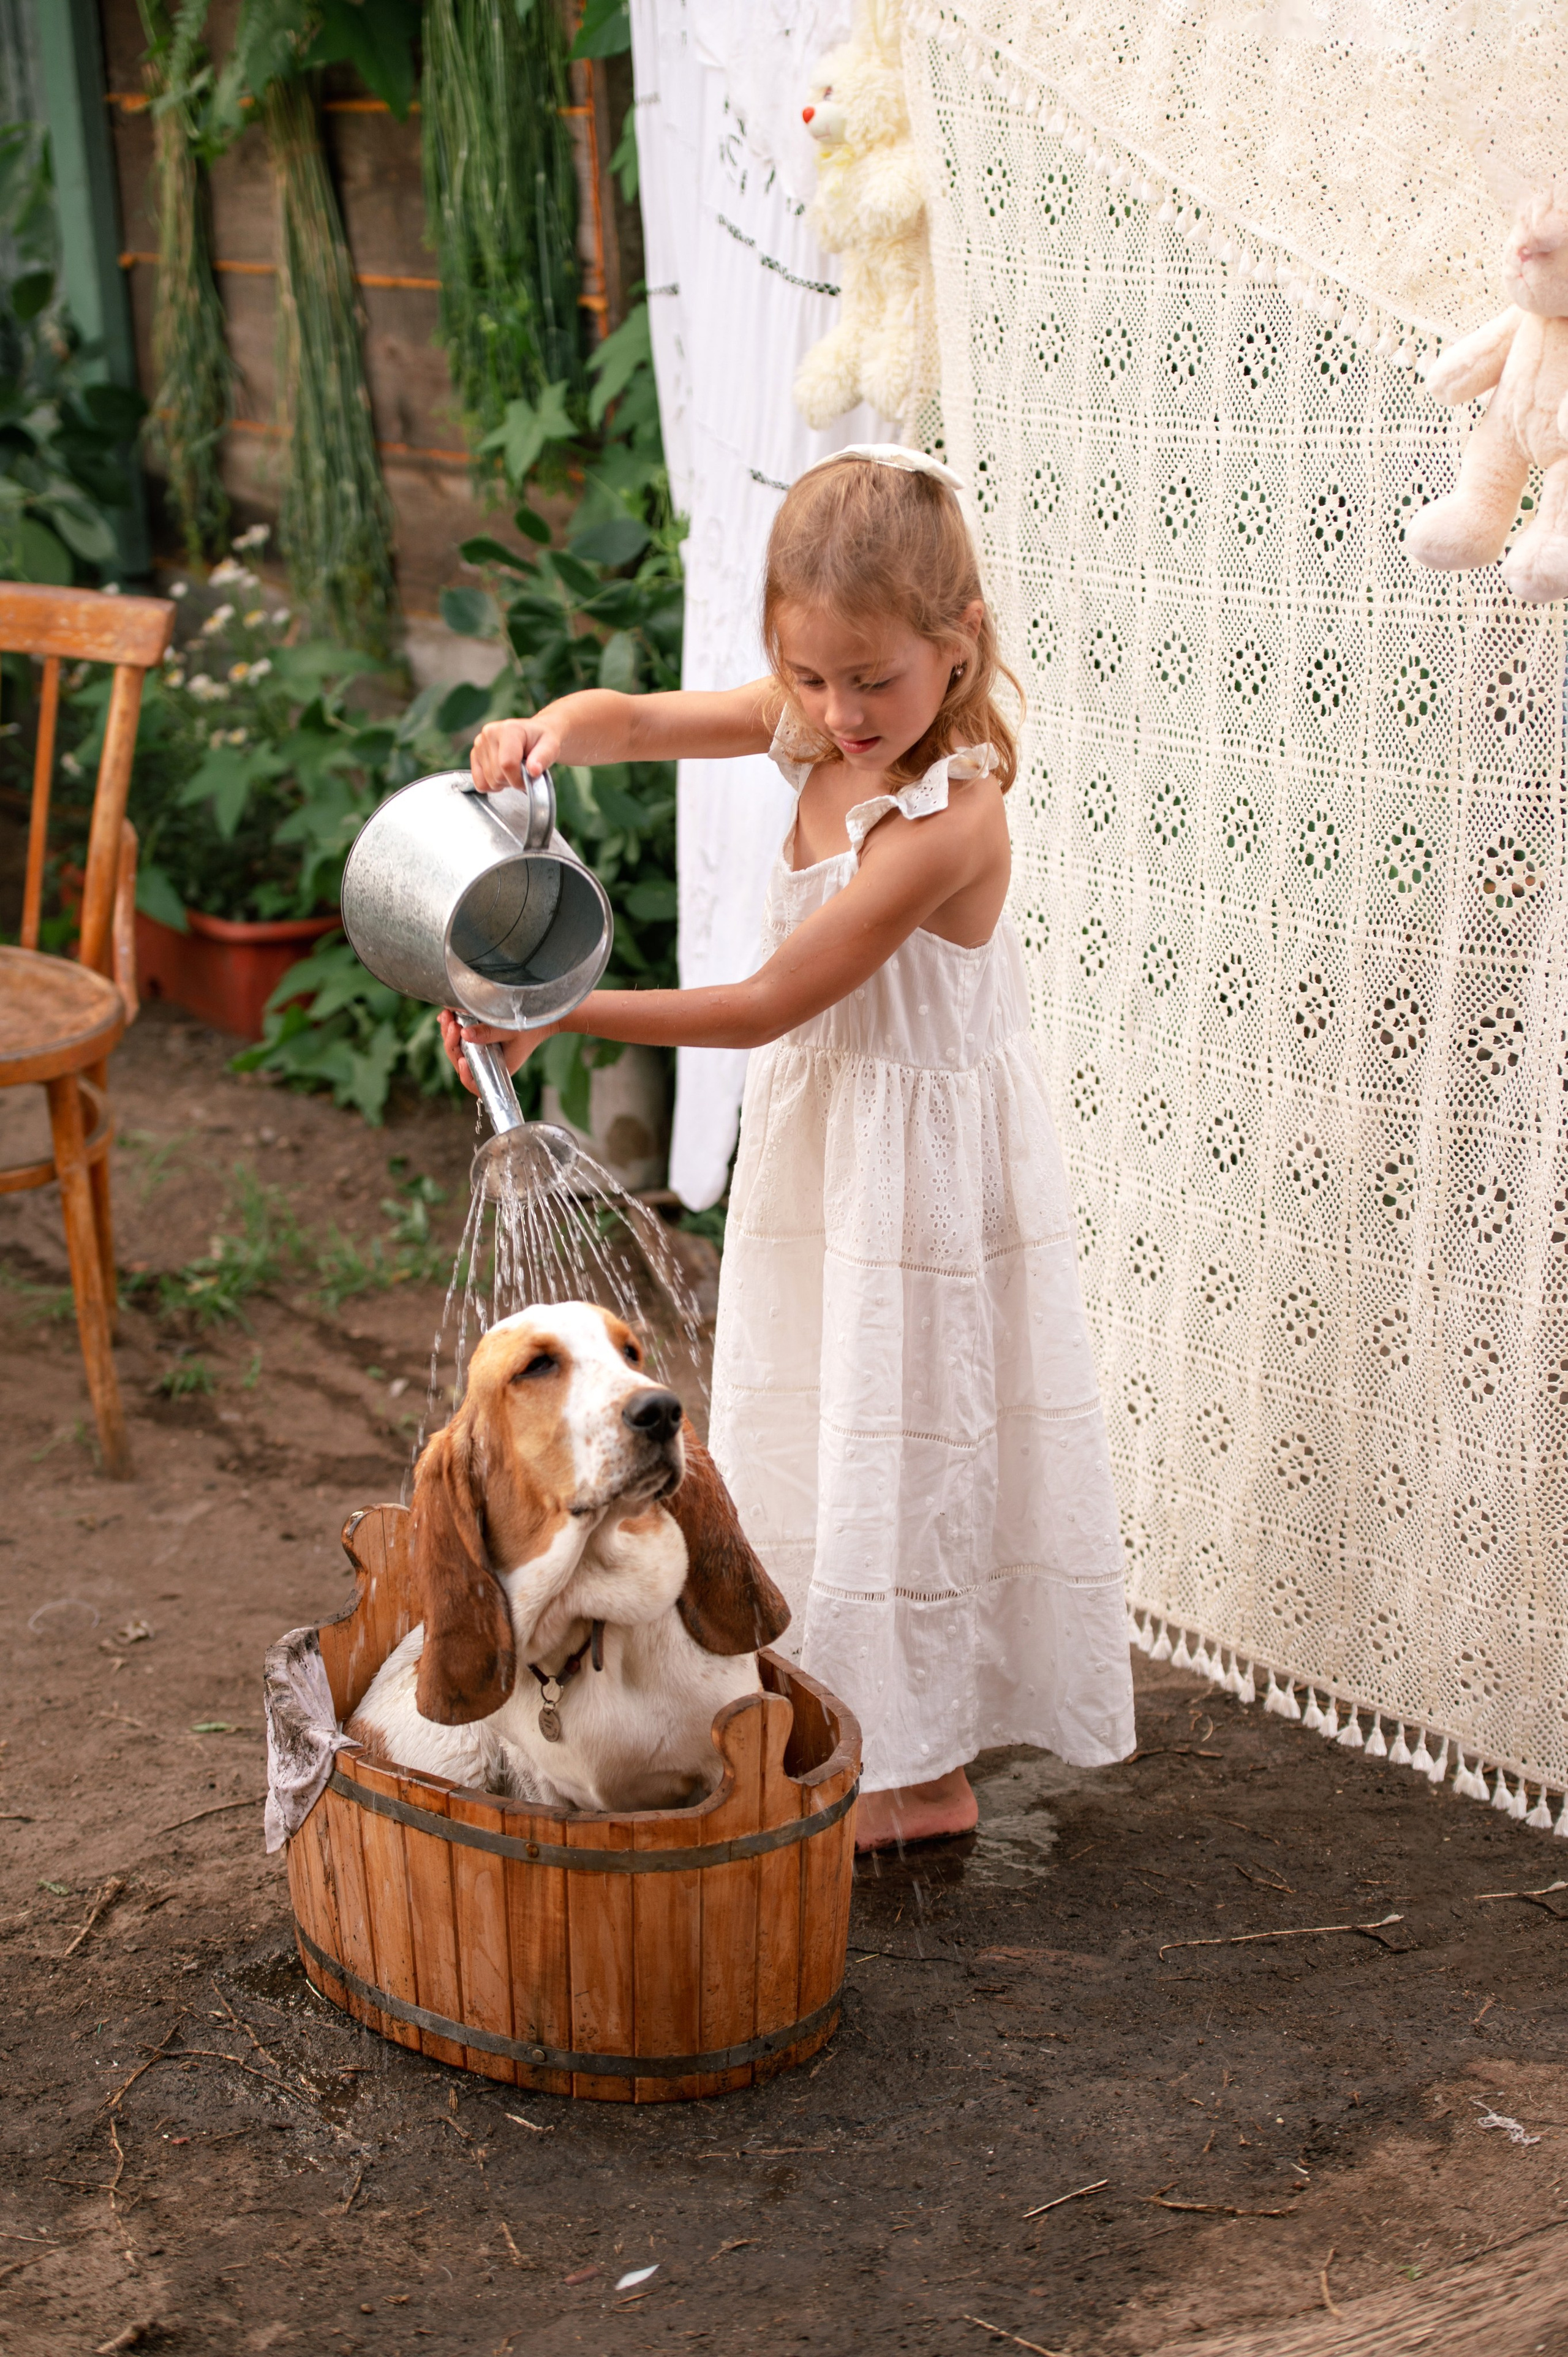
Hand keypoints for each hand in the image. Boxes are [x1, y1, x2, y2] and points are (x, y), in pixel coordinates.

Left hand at [440, 1007, 558, 1093]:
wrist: (542, 1018)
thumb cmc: (531, 1028)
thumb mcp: (511, 1030)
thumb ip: (489, 1033)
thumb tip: (464, 1034)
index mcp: (497, 1070)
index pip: (474, 1081)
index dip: (464, 1074)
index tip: (462, 1060)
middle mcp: (487, 1064)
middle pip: (461, 1060)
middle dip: (451, 1043)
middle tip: (450, 1024)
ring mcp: (482, 1052)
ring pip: (458, 1049)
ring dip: (449, 1033)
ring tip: (447, 1016)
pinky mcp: (479, 1040)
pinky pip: (461, 1039)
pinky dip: (453, 1028)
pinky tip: (447, 1016)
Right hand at [470, 714, 559, 792]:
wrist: (533, 735)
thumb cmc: (542, 741)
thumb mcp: (551, 746)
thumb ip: (543, 758)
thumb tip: (533, 770)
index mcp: (508, 729)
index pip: (507, 764)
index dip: (519, 779)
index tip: (530, 777)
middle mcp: (489, 733)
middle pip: (497, 775)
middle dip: (513, 781)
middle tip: (523, 772)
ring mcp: (479, 743)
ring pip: (488, 781)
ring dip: (504, 782)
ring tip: (514, 770)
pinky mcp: (474, 754)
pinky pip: (479, 782)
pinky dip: (492, 784)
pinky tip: (502, 774)